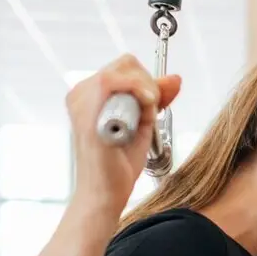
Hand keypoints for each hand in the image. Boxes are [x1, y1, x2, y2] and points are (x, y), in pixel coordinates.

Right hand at [67, 55, 182, 215]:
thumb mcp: (144, 124)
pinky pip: (113, 80)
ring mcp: (82, 99)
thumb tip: (174, 79)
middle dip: (149, 83)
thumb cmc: (118, 166)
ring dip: (145, 89)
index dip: (148, 82)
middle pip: (126, 63)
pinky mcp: (86, 108)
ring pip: (123, 69)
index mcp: (91, 96)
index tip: (157, 102)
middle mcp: (82, 93)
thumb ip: (155, 99)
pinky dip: (137, 90)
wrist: (105, 192)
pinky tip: (145, 107)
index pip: (126, 68)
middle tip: (152, 110)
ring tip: (144, 117)